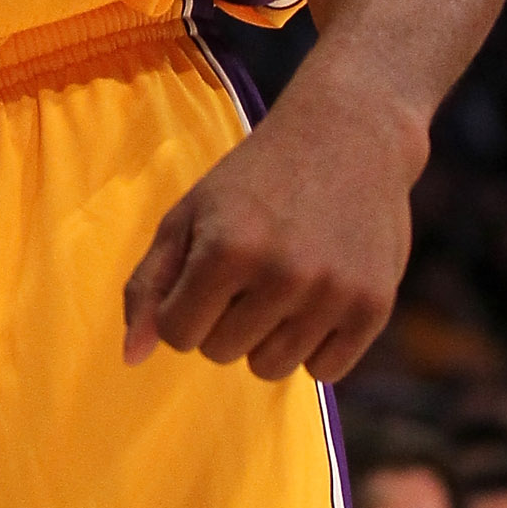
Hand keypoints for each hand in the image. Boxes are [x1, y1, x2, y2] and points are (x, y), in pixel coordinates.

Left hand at [122, 57, 417, 381]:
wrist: (349, 136)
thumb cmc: (253, 179)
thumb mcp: (188, 215)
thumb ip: (149, 286)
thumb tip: (132, 358)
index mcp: (227, 248)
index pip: (177, 334)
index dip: (182, 308)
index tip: (203, 273)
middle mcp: (283, 275)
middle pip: (221, 353)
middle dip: (223, 318)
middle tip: (251, 266)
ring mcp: (333, 294)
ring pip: (270, 369)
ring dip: (266, 336)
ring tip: (282, 281)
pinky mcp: (374, 307)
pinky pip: (324, 371)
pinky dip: (313, 345)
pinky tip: (318, 297)